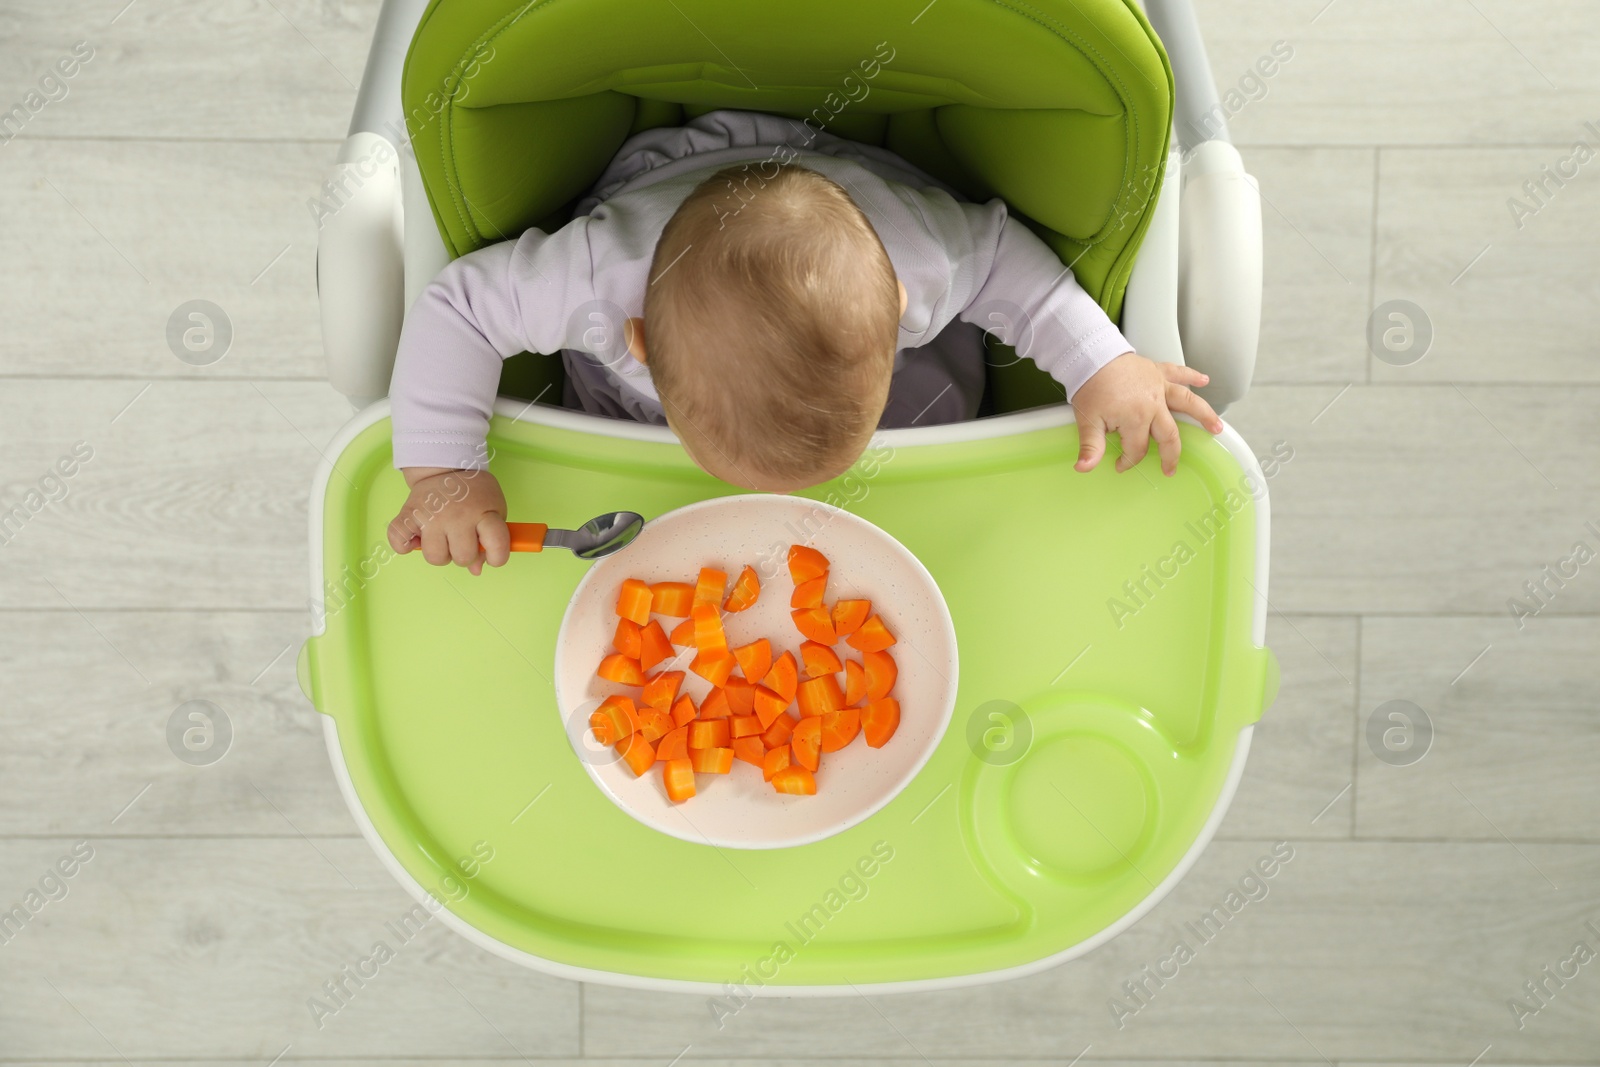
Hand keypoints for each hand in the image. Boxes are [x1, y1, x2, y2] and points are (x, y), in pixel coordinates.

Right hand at [386, 467, 509, 575]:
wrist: (446, 468)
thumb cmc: (473, 494)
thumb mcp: (493, 510)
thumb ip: (491, 540)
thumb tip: (476, 569)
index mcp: (483, 513)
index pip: (497, 545)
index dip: (498, 557)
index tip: (493, 555)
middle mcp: (457, 515)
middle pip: (463, 557)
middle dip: (464, 555)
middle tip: (462, 539)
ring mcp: (431, 515)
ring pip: (435, 557)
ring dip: (439, 553)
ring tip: (442, 537)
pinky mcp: (408, 514)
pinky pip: (399, 542)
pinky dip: (405, 545)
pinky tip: (417, 537)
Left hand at [1071, 353, 1222, 476]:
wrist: (1091, 355)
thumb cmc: (1090, 386)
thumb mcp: (1087, 421)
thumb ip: (1090, 447)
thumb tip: (1084, 468)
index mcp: (1137, 418)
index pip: (1138, 448)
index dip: (1128, 460)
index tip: (1119, 465)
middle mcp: (1154, 403)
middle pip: (1168, 434)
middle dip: (1171, 454)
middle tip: (1171, 468)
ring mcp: (1159, 386)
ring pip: (1187, 403)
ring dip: (1204, 415)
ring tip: (1217, 428)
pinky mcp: (1157, 371)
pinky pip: (1179, 372)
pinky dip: (1193, 375)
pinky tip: (1205, 380)